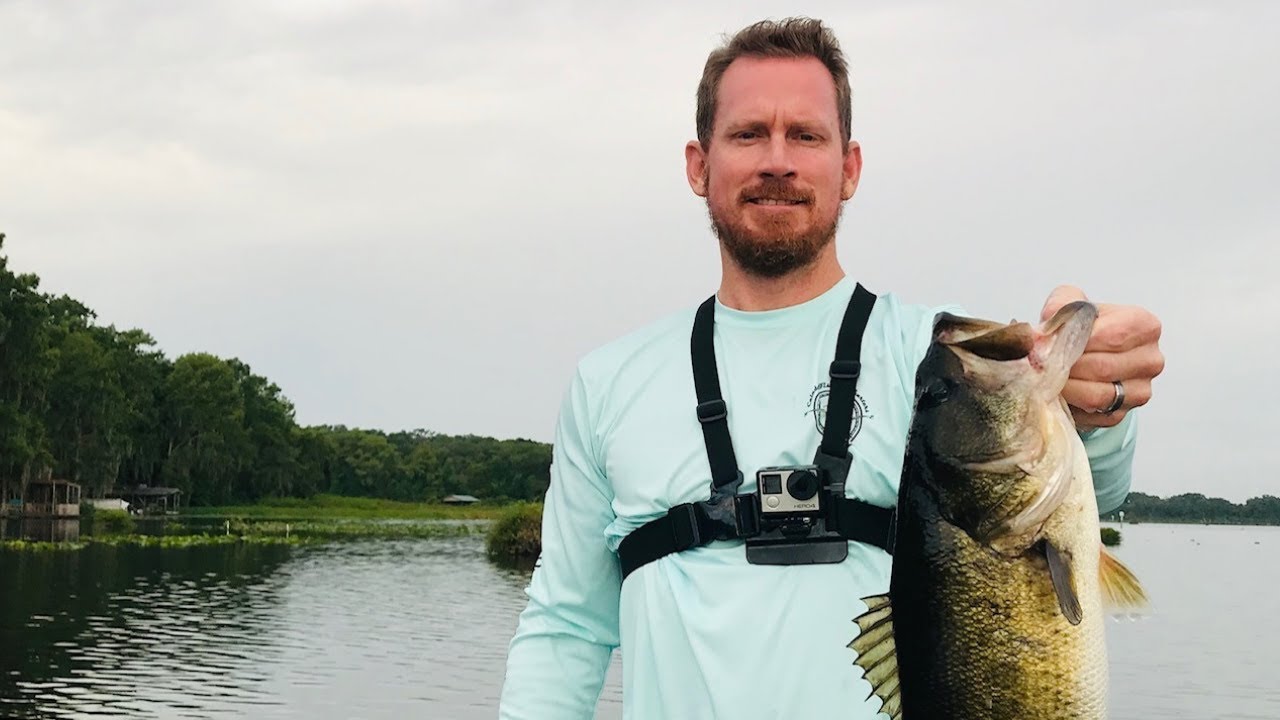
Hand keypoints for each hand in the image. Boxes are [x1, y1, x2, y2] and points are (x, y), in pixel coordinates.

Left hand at [1040, 285, 1164, 428]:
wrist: (1090, 354)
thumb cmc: (1084, 328)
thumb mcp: (1072, 303)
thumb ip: (1061, 305)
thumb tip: (1046, 326)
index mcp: (1144, 326)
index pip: (1109, 336)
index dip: (1074, 341)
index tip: (1048, 344)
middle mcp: (1150, 360)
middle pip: (1101, 368)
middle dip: (1064, 367)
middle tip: (1039, 365)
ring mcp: (1140, 391)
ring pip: (1096, 395)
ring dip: (1064, 388)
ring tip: (1045, 378)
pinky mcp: (1121, 414)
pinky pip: (1091, 415)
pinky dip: (1069, 406)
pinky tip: (1058, 393)